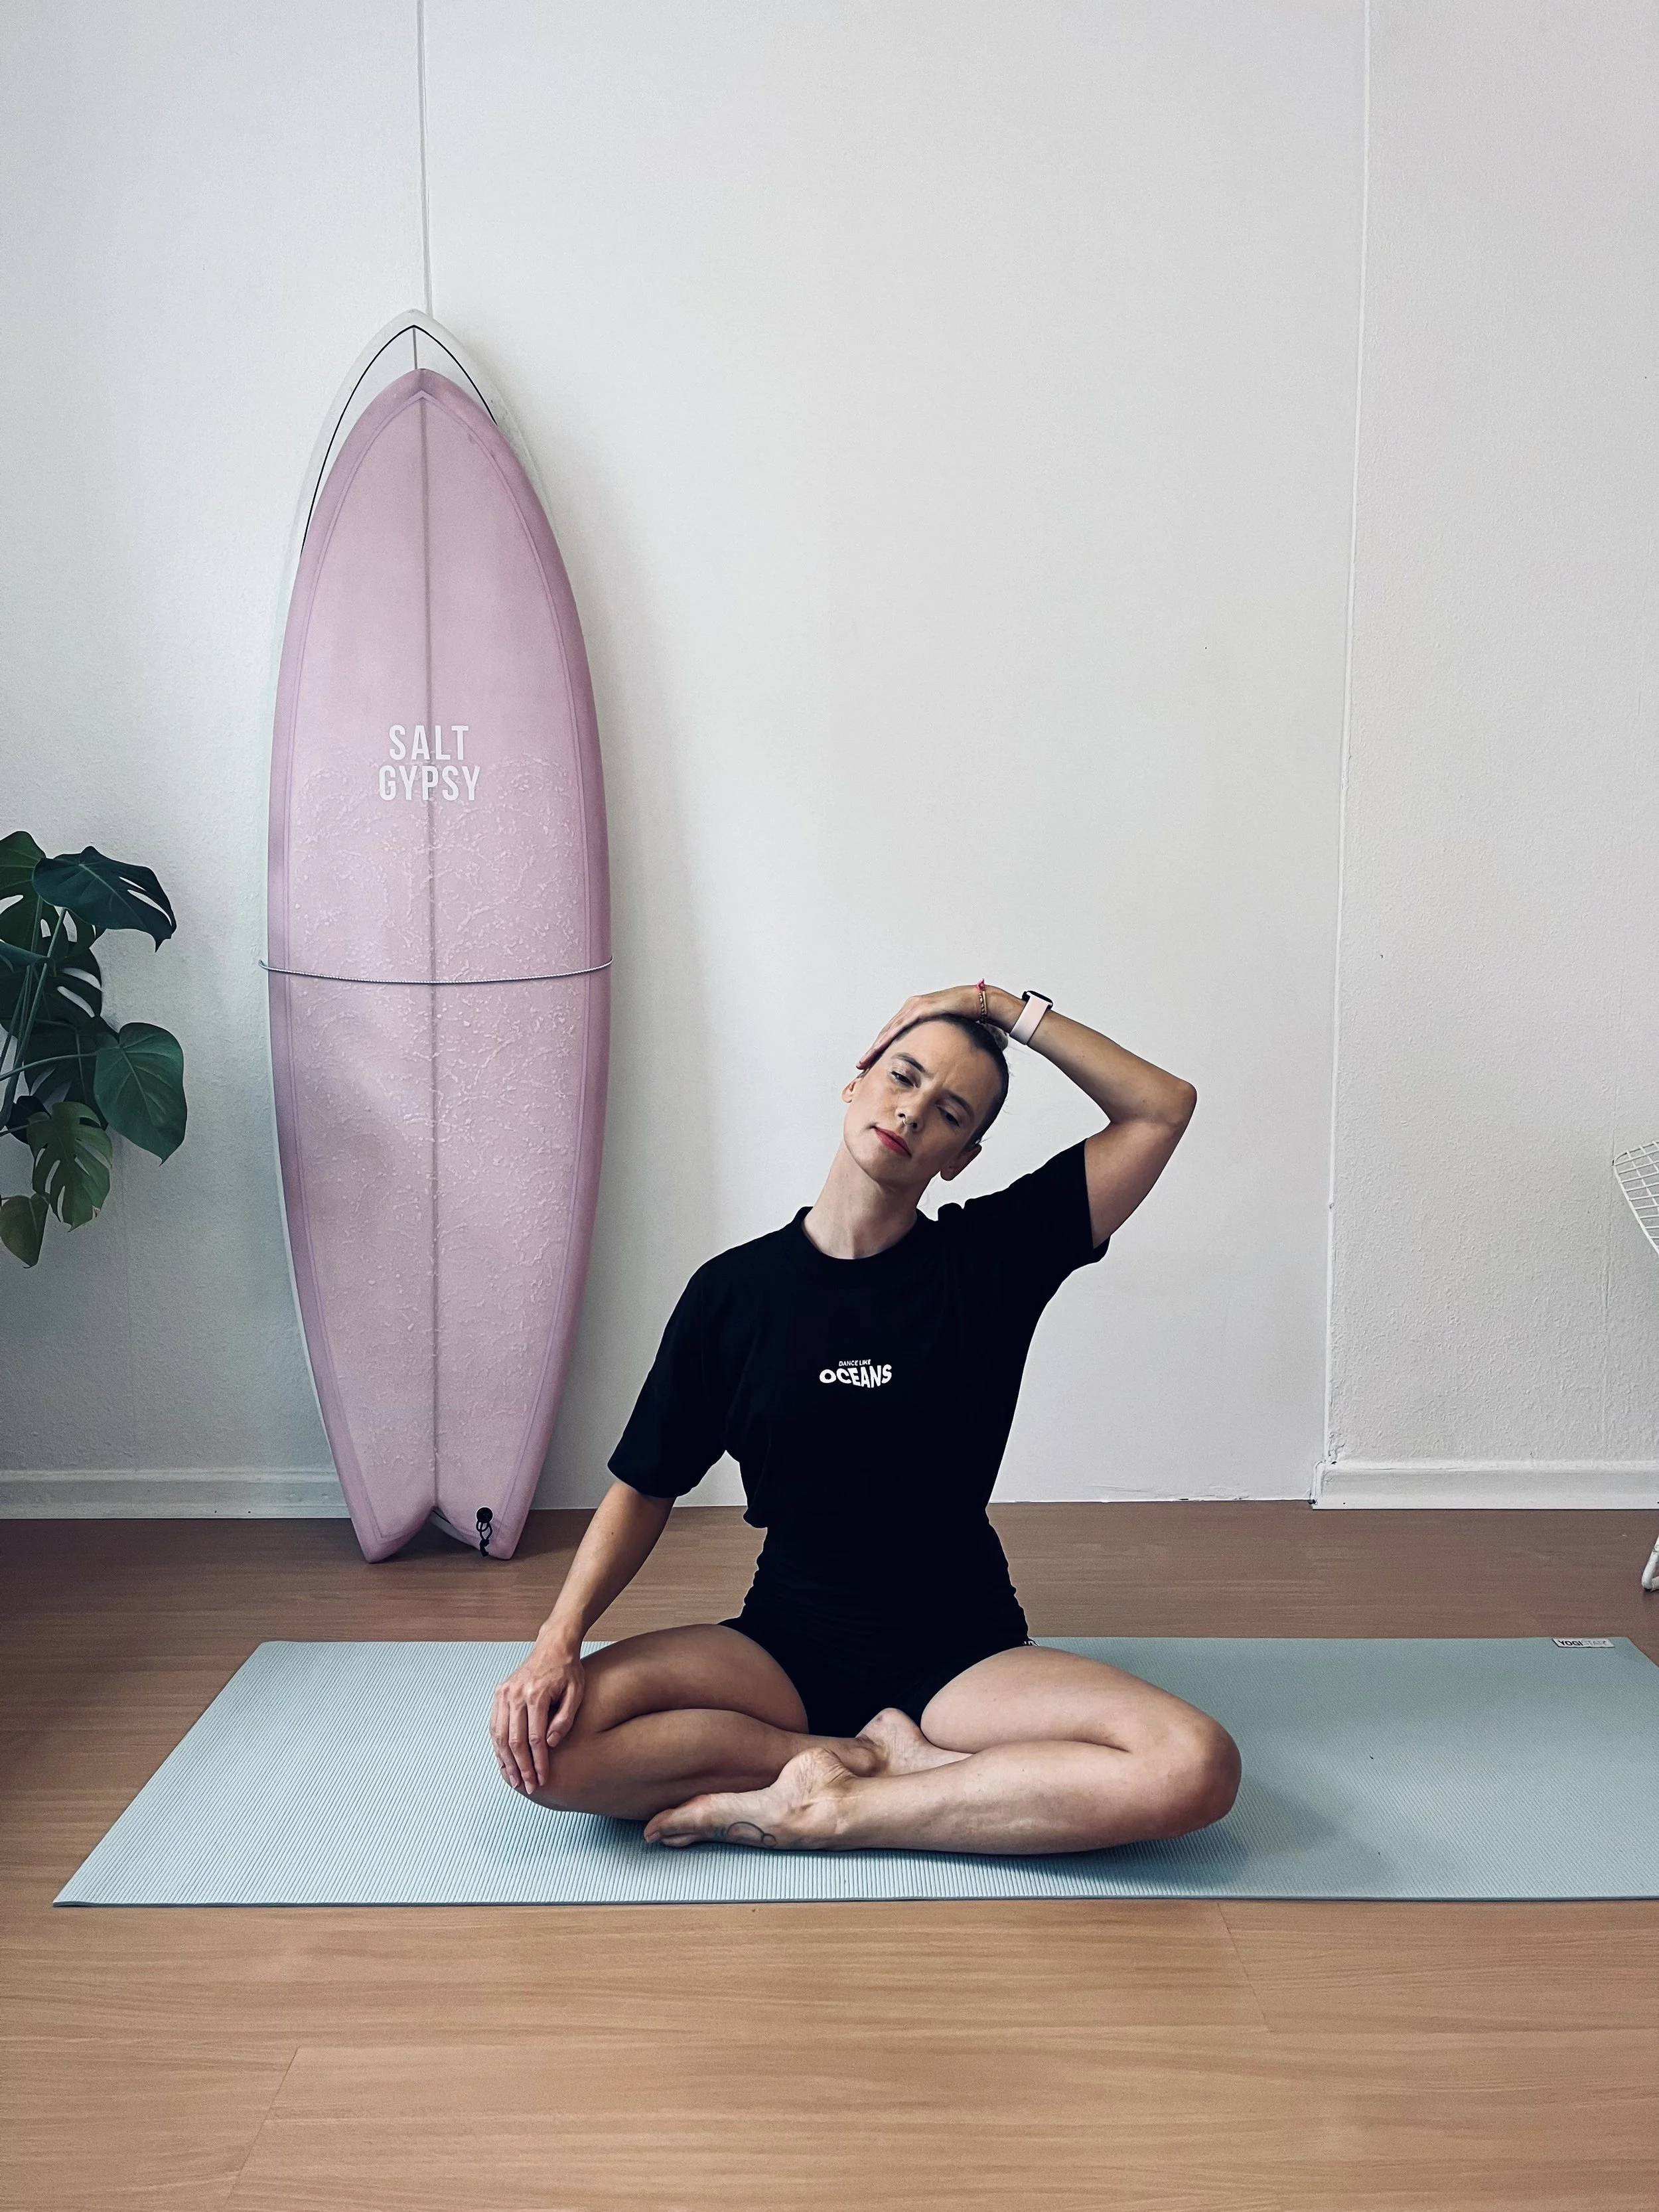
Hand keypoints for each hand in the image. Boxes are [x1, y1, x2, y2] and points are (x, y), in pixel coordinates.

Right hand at [490, 1638, 583, 1792]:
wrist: (553, 1645)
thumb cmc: (568, 1670)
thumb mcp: (576, 1692)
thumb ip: (564, 1719)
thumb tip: (550, 1743)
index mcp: (535, 1694)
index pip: (535, 1738)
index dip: (538, 1762)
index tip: (543, 1779)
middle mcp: (515, 1694)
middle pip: (514, 1740)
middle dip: (521, 1767)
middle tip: (529, 1787)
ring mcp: (504, 1693)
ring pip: (499, 1736)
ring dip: (505, 1761)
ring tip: (514, 1781)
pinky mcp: (499, 1693)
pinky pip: (494, 1725)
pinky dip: (497, 1746)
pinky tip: (503, 1761)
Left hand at [857, 985, 1009, 1069]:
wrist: (982, 1002)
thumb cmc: (967, 1017)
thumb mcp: (945, 1033)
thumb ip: (936, 1043)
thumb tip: (935, 1062)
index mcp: (914, 1013)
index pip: (892, 1035)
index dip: (880, 1052)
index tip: (870, 1067)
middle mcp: (911, 1008)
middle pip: (886, 1033)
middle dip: (872, 1053)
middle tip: (860, 1069)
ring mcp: (915, 1006)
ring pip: (889, 1031)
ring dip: (875, 1048)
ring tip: (863, 1064)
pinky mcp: (923, 1008)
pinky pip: (901, 1026)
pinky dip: (888, 1038)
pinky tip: (878, 1049)